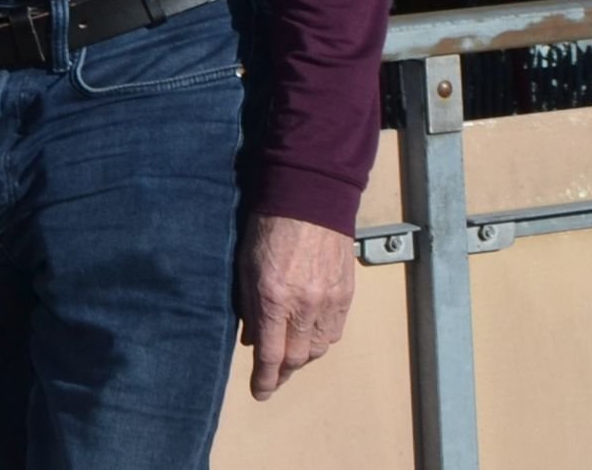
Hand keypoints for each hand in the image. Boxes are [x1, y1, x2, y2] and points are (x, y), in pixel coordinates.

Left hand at [238, 212, 355, 398]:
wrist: (310, 198)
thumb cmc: (269, 226)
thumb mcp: (245, 265)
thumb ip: (249, 305)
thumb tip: (253, 340)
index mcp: (275, 298)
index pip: (271, 355)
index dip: (265, 379)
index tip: (260, 393)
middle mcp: (305, 306)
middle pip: (297, 357)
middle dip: (282, 372)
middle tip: (272, 377)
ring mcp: (330, 301)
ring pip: (318, 349)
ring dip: (302, 357)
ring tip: (290, 355)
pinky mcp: (346, 294)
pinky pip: (335, 332)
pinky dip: (321, 340)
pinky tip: (310, 335)